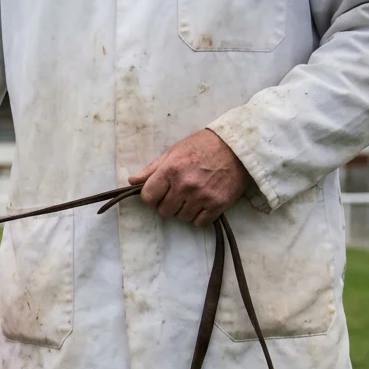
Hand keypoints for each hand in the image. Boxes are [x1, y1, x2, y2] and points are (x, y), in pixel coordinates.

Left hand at [129, 129, 250, 226]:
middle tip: (176, 195)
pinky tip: (202, 204)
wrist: (236, 147)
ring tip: (191, 197)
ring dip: (183, 211)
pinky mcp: (218, 205)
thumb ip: (152, 169)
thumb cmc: (202, 146)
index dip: (151, 198)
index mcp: (171, 170)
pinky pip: (200, 222)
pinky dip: (199, 217)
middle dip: (167, 205)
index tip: (158, 195)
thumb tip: (132, 181)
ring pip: (182, 218)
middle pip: (164, 211)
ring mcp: (202, 197)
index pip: (148, 197)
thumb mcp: (174, 151)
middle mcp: (185, 185)